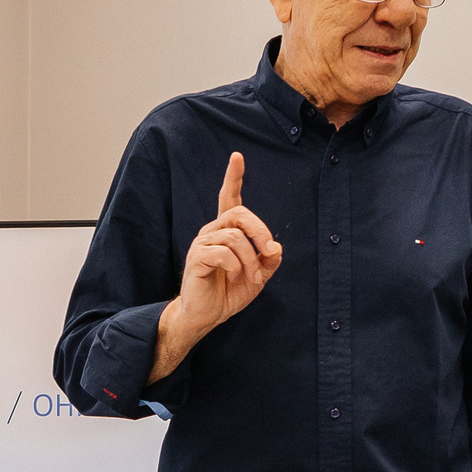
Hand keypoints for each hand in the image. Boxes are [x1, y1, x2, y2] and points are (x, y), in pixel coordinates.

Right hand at [150, 154, 280, 382]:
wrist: (207, 315)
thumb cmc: (229, 292)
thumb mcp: (258, 276)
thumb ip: (269, 260)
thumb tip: (275, 246)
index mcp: (226, 231)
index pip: (229, 198)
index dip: (233, 177)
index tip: (237, 156)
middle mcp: (212, 231)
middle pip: (240, 214)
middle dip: (260, 231)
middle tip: (269, 252)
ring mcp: (202, 243)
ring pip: (235, 237)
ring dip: (250, 259)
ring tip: (251, 277)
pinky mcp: (196, 258)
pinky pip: (223, 253)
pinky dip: (235, 267)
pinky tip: (233, 277)